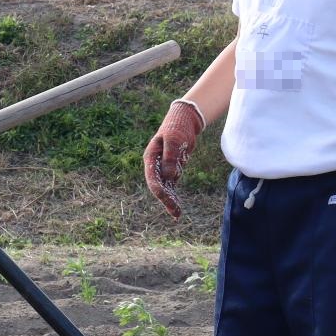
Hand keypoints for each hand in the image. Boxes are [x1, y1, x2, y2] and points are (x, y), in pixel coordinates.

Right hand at [142, 100, 203, 218]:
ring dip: (170, 200)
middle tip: (175, 213)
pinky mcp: (171, 168)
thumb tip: (169, 176)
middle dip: (166, 199)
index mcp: (151, 157)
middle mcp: (155, 165)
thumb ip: (170, 158)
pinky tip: (177, 206)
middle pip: (158, 186)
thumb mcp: (174, 140)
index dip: (159, 190)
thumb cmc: (178, 127)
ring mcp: (163, 167)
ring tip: (177, 215)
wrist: (185, 120)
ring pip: (165, 187)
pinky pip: (171, 184)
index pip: (153, 178)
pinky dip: (174, 194)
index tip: (166, 199)